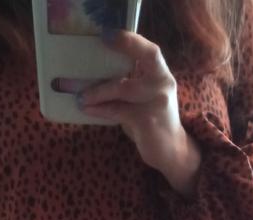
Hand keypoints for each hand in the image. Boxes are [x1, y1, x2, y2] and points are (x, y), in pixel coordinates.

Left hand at [77, 30, 201, 196]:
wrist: (171, 151)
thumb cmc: (152, 122)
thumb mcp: (144, 99)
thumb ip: (129, 86)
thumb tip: (96, 78)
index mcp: (162, 76)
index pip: (151, 52)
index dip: (131, 41)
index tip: (108, 35)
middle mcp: (163, 85)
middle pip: (142, 61)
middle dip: (121, 49)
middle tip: (93, 52)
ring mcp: (156, 102)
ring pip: (123, 88)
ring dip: (98, 91)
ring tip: (80, 96)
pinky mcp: (147, 121)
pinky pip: (118, 111)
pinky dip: (100, 110)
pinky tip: (87, 109)